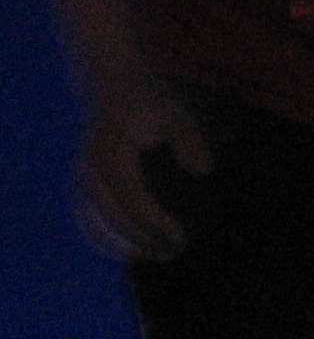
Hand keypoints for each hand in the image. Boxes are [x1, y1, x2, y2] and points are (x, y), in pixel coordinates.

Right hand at [78, 75, 210, 261]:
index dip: (153, 221)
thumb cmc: (147, 98)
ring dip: (118, 242)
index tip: (178, 238)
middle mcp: (91, 166)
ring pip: (93, 217)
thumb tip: (204, 171)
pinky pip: (87, 212)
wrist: (110, 81)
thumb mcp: (174, 112)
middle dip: (137, 238)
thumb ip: (189, 140)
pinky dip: (102, 233)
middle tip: (169, 255)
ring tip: (148, 257)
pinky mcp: (84, 177)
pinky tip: (125, 248)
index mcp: (112, 152)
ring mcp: (83, 172)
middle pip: (110, 213)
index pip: (131, 196)